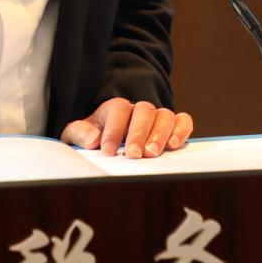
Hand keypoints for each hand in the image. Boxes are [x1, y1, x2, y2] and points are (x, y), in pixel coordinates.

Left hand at [60, 98, 194, 159]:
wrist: (110, 142)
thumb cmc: (94, 137)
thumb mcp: (78, 134)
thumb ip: (80, 133)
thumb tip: (92, 139)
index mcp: (115, 109)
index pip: (118, 108)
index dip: (113, 128)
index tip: (108, 151)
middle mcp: (138, 110)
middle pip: (144, 110)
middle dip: (139, 133)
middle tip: (134, 154)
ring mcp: (157, 118)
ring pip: (165, 115)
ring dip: (160, 134)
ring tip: (152, 154)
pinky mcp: (173, 127)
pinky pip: (183, 121)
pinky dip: (181, 130)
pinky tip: (173, 145)